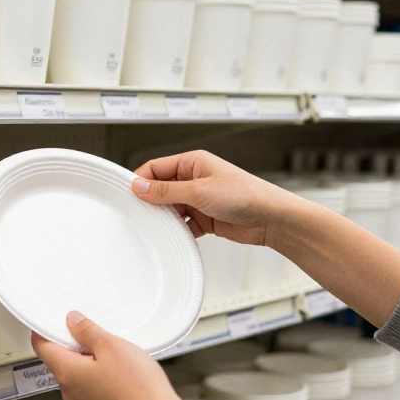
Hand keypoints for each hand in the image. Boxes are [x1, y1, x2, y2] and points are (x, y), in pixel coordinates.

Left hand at [33, 312, 221, 399]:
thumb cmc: (138, 389)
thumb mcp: (112, 346)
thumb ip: (87, 330)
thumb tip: (72, 321)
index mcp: (66, 373)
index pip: (40, 346)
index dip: (43, 327)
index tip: (53, 315)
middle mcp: (70, 390)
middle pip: (57, 357)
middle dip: (70, 339)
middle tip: (89, 325)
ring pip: (76, 369)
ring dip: (87, 353)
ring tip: (110, 346)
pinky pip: (89, 380)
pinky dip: (97, 367)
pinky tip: (118, 363)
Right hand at [132, 150, 294, 246]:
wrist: (271, 218)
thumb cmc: (245, 194)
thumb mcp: (199, 191)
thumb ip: (166, 191)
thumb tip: (139, 186)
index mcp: (192, 162)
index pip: (156, 168)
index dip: (141, 180)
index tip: (128, 195)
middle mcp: (194, 179)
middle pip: (161, 189)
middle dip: (151, 202)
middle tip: (138, 214)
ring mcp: (199, 199)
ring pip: (171, 208)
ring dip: (165, 218)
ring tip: (157, 227)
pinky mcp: (205, 218)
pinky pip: (183, 224)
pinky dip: (178, 231)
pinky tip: (174, 237)